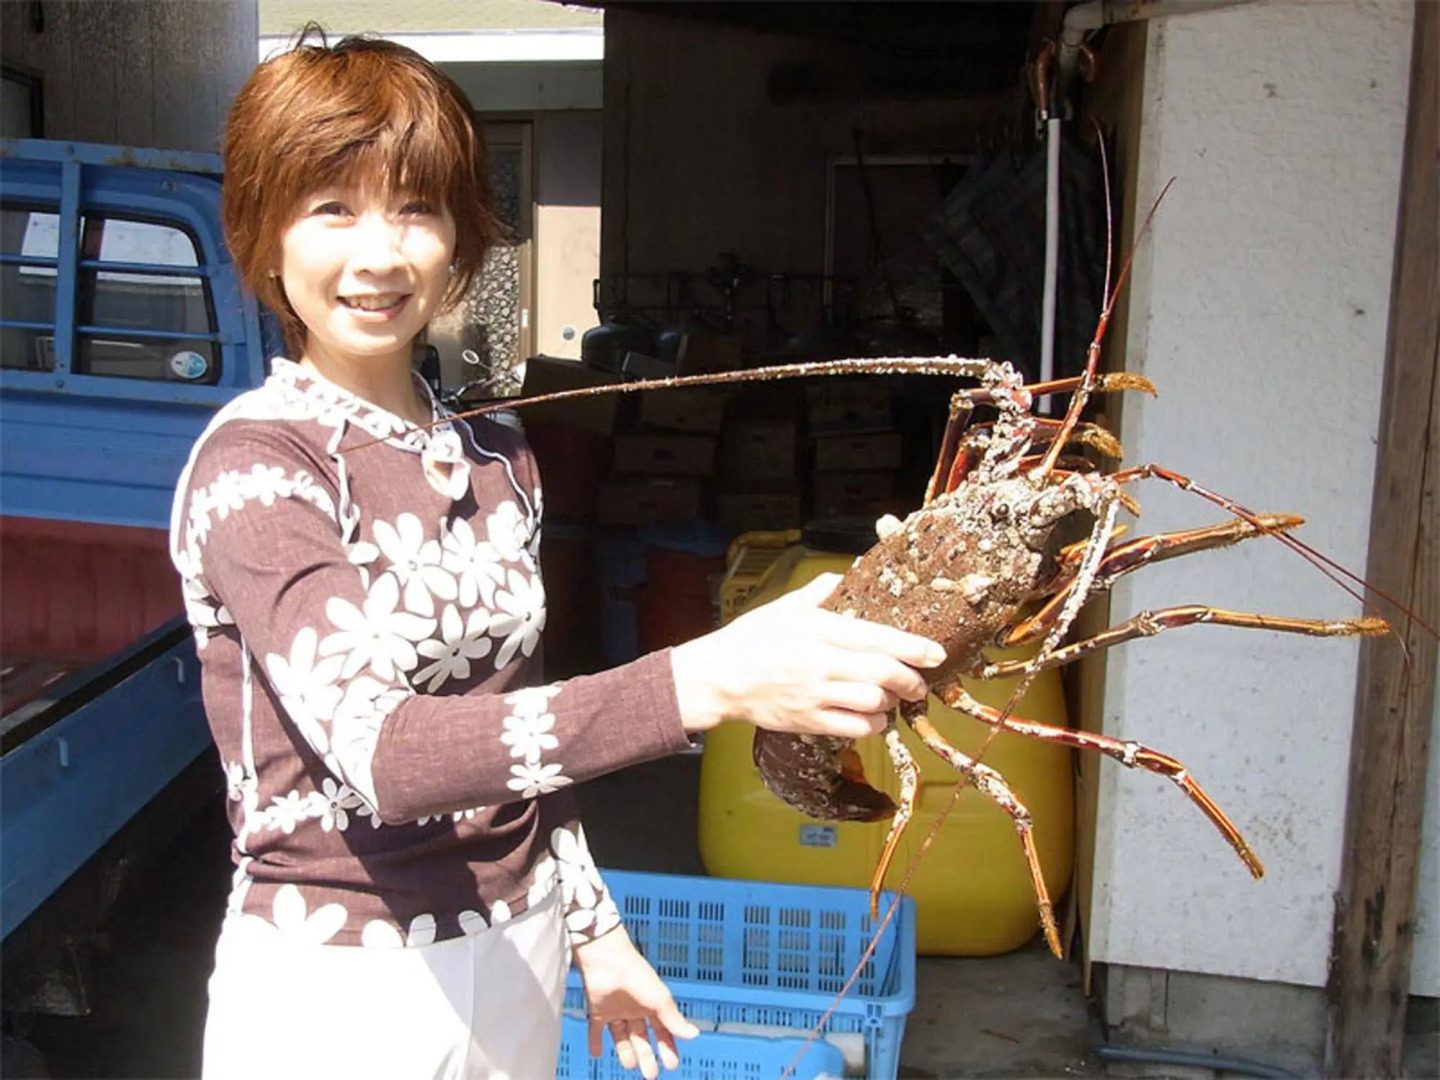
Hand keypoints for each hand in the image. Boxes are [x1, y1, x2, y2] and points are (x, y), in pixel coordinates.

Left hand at [572, 926, 698, 1076]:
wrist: (608, 961)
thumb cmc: (637, 975)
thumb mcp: (659, 1000)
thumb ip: (674, 1020)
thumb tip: (694, 1035)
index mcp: (652, 1004)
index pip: (662, 1031)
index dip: (667, 1047)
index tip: (671, 1064)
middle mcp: (634, 1009)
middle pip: (641, 1038)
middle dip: (647, 1056)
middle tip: (651, 1075)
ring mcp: (615, 1010)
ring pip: (621, 1036)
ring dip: (625, 1051)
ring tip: (629, 1065)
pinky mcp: (597, 1010)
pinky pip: (596, 1030)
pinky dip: (595, 1042)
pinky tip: (596, 1054)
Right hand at [669, 572, 945, 737]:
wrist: (719, 677)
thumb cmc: (752, 638)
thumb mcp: (784, 606)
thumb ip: (819, 592)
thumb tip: (846, 576)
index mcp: (818, 630)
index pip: (876, 637)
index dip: (912, 647)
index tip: (936, 653)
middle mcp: (821, 663)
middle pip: (882, 674)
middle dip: (911, 680)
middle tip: (921, 683)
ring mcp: (815, 695)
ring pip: (872, 703)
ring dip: (892, 702)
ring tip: (895, 698)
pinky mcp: (808, 721)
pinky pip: (854, 728)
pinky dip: (873, 724)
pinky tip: (874, 717)